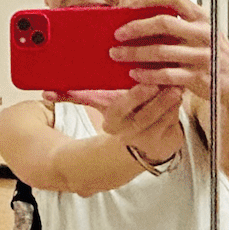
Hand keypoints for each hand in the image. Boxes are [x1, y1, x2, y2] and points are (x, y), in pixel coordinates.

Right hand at [47, 84, 183, 160]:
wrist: (136, 147)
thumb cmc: (121, 118)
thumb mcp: (100, 105)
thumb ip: (75, 96)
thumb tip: (46, 94)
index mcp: (113, 124)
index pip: (122, 111)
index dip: (134, 98)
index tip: (145, 83)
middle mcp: (130, 135)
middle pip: (143, 117)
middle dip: (155, 100)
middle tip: (165, 82)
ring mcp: (150, 141)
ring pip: (161, 120)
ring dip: (170, 103)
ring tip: (176, 85)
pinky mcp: (168, 143)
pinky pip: (175, 124)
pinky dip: (179, 110)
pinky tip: (182, 94)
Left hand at [108, 0, 228, 105]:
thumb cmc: (213, 52)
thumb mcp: (202, 31)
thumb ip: (181, 23)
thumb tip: (142, 16)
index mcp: (202, 18)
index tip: (129, 4)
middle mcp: (203, 34)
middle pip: (163, 23)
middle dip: (136, 27)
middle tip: (118, 34)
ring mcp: (201, 56)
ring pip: (160, 51)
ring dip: (134, 53)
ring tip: (117, 54)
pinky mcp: (198, 77)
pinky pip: (166, 75)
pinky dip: (147, 75)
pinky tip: (134, 74)